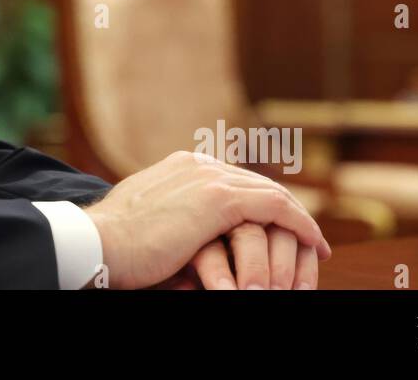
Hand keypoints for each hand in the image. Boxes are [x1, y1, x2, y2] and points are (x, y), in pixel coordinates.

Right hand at [82, 150, 330, 289]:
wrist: (99, 242)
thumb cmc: (117, 246)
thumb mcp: (151, 224)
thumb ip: (177, 223)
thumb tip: (194, 252)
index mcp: (180, 167)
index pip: (234, 180)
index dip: (261, 203)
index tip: (277, 227)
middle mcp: (198, 164)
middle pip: (258, 183)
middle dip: (286, 210)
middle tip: (309, 236)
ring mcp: (208, 177)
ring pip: (272, 193)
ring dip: (299, 220)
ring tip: (317, 246)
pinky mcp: (219, 199)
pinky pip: (277, 207)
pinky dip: (300, 224)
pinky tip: (315, 244)